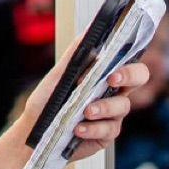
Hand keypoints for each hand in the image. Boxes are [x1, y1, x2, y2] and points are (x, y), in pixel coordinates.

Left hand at [21, 38, 148, 161]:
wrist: (32, 132)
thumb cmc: (45, 103)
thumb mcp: (57, 78)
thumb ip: (73, 57)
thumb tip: (87, 32)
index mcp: (103, 79)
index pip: (128, 67)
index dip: (129, 67)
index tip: (113, 71)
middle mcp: (111, 95)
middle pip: (136, 82)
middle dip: (128, 78)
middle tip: (111, 80)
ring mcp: (111, 117)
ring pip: (122, 107)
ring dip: (104, 107)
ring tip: (85, 110)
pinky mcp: (105, 136)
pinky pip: (108, 130)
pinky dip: (93, 128)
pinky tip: (78, 129)